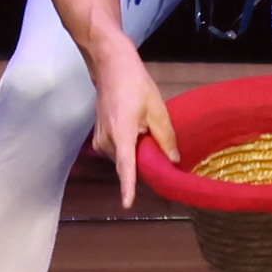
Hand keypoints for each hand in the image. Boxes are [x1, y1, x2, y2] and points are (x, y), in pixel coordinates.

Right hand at [91, 51, 183, 213]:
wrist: (111, 68)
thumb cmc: (135, 85)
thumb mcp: (157, 108)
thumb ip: (165, 136)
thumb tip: (173, 160)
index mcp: (121, 132)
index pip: (125, 165)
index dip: (128, 186)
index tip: (128, 204)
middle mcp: (106, 140)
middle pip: (128, 162)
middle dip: (143, 159)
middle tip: (156, 140)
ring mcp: (99, 140)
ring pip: (123, 157)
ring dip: (135, 150)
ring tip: (143, 125)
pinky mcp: (98, 138)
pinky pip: (117, 150)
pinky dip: (128, 146)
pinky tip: (135, 127)